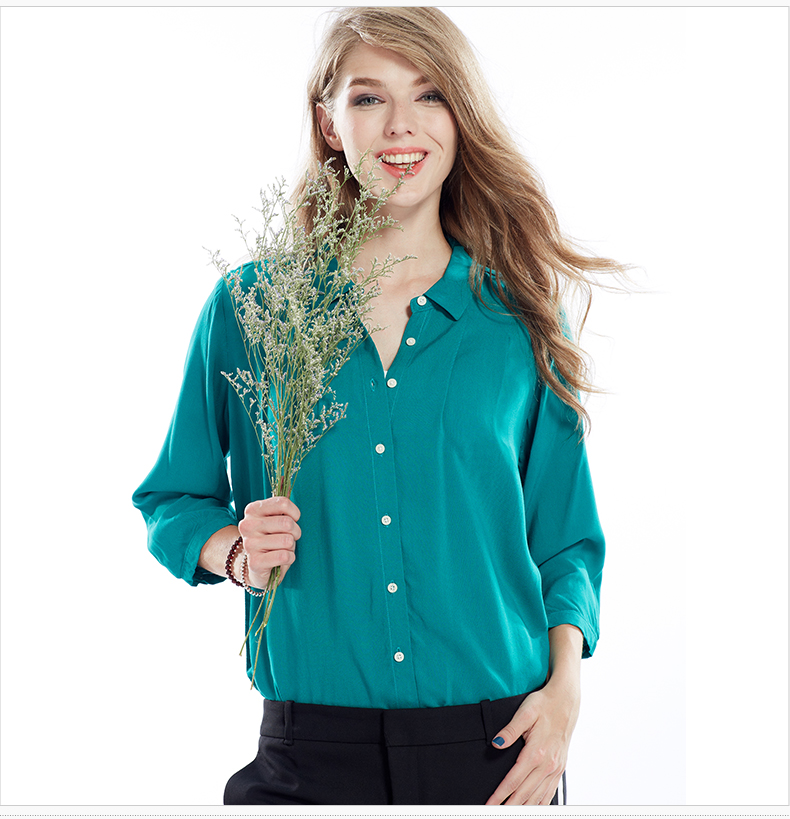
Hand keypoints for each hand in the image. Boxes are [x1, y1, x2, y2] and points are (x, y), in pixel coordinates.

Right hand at [237, 496, 300, 589]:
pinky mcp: (255, 562)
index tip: (292, 519)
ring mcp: (249, 544)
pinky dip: (289, 558)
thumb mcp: (275, 519)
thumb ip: (283, 511)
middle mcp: (248, 525)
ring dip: (291, 547)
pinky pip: (284, 556)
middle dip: (295, 532)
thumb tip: (294, 515)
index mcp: (252, 510)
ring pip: (288, 540)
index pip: (283, 503)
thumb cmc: (271, 538)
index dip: (294, 513)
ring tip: (282, 548)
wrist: (257, 564)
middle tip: (289, 537)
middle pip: (287, 522)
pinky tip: (281, 559)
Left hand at [485, 676, 579, 804]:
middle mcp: (548, 764)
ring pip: (537, 797)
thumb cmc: (544, 704)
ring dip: (524, 808)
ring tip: (510, 813)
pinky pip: (550, 792)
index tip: (490, 803)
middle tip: (495, 813)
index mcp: (536, 752)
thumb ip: (510, 730)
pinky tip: (533, 808)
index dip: (500, 794)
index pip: (514, 780)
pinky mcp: (560, 768)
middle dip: (509, 806)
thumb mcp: (525, 712)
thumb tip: (497, 743)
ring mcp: (555, 768)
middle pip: (525, 793)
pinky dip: (540, 804)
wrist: (565, 701)